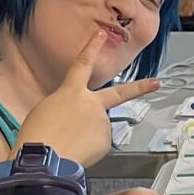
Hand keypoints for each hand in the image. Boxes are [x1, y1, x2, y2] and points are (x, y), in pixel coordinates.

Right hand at [13, 30, 159, 166]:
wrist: (43, 160)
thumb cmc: (37, 136)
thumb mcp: (45, 111)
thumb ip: (66, 107)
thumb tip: (78, 116)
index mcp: (70, 92)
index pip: (82, 64)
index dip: (92, 47)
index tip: (101, 34)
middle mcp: (91, 104)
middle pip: (120, 92)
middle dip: (140, 87)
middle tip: (156, 83)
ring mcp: (101, 122)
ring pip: (98, 128)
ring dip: (86, 136)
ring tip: (67, 144)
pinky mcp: (106, 140)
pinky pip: (97, 144)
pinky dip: (88, 149)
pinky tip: (75, 152)